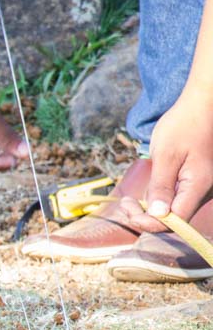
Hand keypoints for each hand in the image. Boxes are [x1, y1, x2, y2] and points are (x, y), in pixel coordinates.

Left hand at [118, 97, 212, 233]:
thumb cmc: (183, 125)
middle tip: (125, 204)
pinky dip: (160, 201)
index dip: (148, 223)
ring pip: (175, 211)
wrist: (200, 106)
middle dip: (146, 217)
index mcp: (200, 186)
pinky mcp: (198, 183)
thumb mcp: (165, 156)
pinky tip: (145, 194)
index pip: (174, 222)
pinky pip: (178, 200)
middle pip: (175, 219)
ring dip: (151, 211)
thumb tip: (157, 215)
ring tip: (130, 201)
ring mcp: (204, 188)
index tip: (127, 210)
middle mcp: (206, 191)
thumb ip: (161, 187)